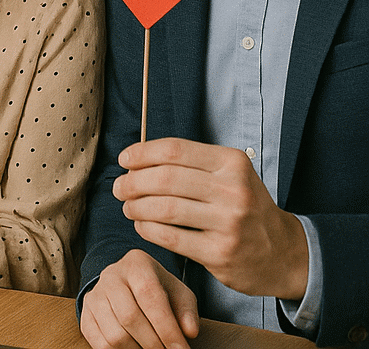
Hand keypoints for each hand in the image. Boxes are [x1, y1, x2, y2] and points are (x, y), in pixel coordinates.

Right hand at [81, 249, 200, 348]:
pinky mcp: (85, 313)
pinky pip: (100, 343)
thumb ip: (187, 312)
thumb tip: (189, 332)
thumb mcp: (178, 294)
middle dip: (153, 343)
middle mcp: (111, 276)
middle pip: (129, 317)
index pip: (149, 296)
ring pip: (114, 334)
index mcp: (137, 264)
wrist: (129, 285)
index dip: (167, 327)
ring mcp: (94, 295)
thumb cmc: (159, 290)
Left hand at [115, 138, 308, 299]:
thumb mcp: (230, 175)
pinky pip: (170, 237)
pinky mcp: (220, 254)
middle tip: (120, 188)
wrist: (284, 253)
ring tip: (128, 207)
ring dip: (136, 206)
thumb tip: (136, 160)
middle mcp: (234, 191)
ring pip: (165, 208)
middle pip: (165, 178)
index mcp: (233, 163)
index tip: (124, 160)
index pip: (175, 150)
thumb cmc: (246, 208)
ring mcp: (229, 224)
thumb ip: (191, 164)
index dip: (142, 153)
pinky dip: (148, 229)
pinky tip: (142, 225)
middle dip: (132, 182)